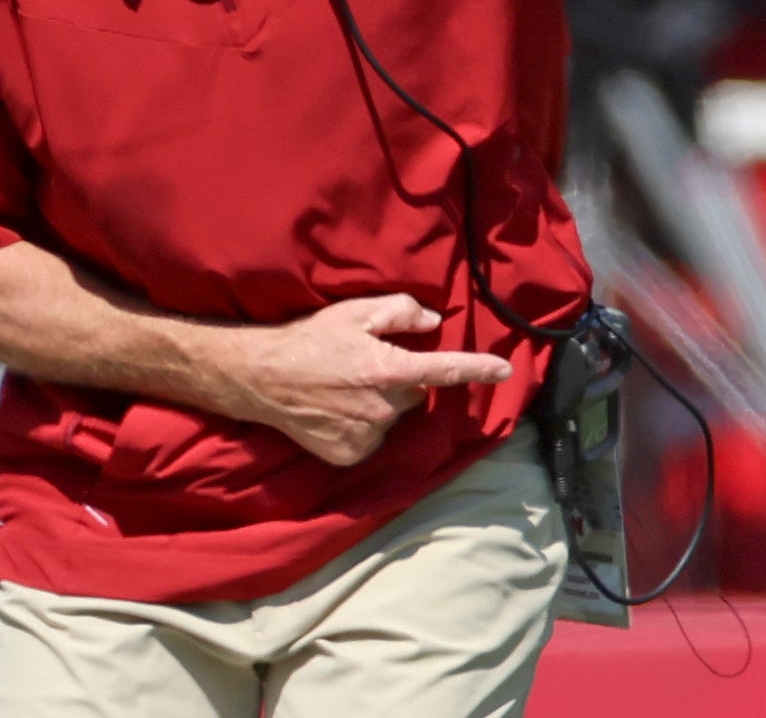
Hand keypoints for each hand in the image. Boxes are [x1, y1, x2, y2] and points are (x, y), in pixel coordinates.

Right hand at [216, 295, 510, 465]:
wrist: (261, 377)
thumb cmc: (309, 338)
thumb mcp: (354, 312)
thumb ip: (400, 312)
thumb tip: (433, 322)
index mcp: (388, 369)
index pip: (444, 370)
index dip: (477, 368)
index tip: (504, 370)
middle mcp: (382, 407)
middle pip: (413, 393)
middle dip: (400, 379)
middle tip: (365, 365)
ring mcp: (365, 435)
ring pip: (392, 417)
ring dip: (380, 404)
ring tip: (344, 388)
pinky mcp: (349, 455)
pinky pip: (372, 439)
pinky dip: (361, 426)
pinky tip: (337, 410)